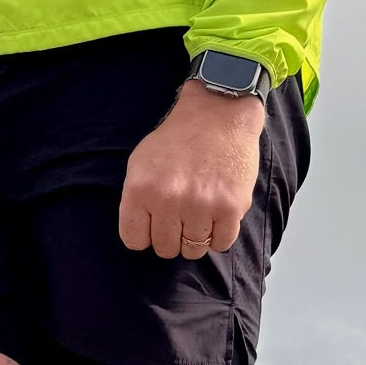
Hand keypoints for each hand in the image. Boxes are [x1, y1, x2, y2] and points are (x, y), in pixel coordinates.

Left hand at [118, 81, 264, 257]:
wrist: (219, 114)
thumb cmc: (179, 138)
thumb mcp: (140, 162)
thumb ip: (136, 199)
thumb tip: (143, 236)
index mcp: (141, 189)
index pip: (134, 240)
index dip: (144, 235)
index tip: (154, 224)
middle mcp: (169, 200)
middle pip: (165, 248)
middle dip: (171, 237)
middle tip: (180, 218)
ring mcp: (201, 205)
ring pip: (193, 250)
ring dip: (196, 238)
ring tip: (199, 215)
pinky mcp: (231, 207)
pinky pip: (221, 244)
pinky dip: (218, 236)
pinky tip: (216, 218)